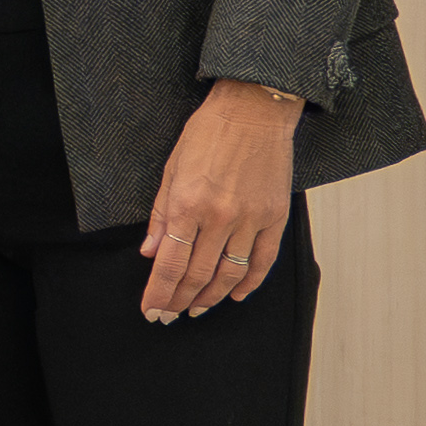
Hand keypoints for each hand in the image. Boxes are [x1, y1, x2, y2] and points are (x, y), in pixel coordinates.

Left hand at [139, 81, 304, 323]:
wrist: (254, 109)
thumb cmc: (208, 133)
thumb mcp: (172, 169)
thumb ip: (161, 216)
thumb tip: (150, 253)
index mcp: (187, 205)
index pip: (170, 265)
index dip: (159, 293)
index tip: (152, 310)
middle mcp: (219, 217)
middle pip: (198, 275)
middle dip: (180, 301)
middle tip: (169, 316)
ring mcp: (250, 219)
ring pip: (229, 274)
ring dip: (211, 297)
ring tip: (196, 309)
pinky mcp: (274, 217)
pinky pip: (262, 261)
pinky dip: (249, 283)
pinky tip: (235, 295)